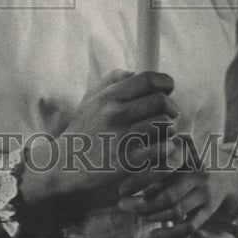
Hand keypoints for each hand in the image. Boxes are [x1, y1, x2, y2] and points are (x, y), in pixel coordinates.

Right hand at [19, 70, 179, 208]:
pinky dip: (166, 148)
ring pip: (164, 124)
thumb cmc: (82, 131)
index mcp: (109, 96)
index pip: (149, 79)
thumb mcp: (90, 100)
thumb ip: (110, 81)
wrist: (65, 165)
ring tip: (163, 132)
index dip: (166, 82)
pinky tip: (159, 149)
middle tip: (169, 114)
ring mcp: (123, 137)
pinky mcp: (129, 161)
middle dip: (171, 107)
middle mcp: (117, 113)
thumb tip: (132, 72)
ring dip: (169, 129)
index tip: (168, 88)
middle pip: (162, 101)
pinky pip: (161, 149)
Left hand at [117, 164, 237, 237]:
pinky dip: (170, 233)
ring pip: (177, 210)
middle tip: (123, 205)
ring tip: (138, 215)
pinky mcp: (209, 210)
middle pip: (168, 194)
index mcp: (188, 156)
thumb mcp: (179, 152)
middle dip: (142, 203)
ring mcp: (205, 194)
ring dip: (154, 216)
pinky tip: (154, 234)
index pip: (160, 170)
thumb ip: (159, 159)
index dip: (139, 181)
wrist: (228, 174)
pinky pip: (189, 226)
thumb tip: (129, 176)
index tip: (121, 189)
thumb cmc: (192, 161)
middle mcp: (198, 174)